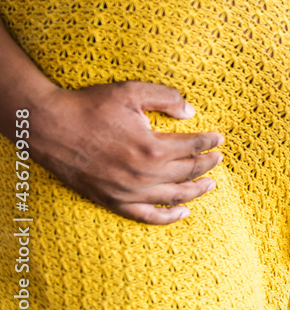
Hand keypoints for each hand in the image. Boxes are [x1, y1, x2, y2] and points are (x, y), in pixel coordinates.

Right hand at [32, 81, 222, 223]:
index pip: (192, 147)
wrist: (50, 127)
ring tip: (211, 185)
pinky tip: (183, 212)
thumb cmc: (90, 107)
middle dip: (207, 165)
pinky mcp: (112, 201)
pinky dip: (167, 217)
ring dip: (196, 191)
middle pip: (187, 172)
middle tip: (219, 159)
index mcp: (152, 147)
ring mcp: (128, 192)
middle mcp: (143, 175)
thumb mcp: (132, 92)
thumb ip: (166, 98)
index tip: (219, 138)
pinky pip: (146, 216)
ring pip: (173, 196)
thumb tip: (191, 112)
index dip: (208, 142)